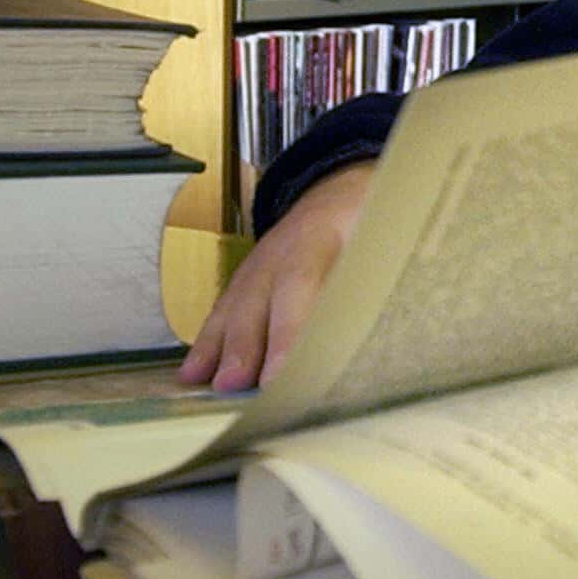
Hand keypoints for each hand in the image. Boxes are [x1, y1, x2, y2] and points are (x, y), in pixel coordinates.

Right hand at [178, 161, 375, 391]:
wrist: (340, 192)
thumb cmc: (370, 225)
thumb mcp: (383, 240)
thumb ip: (376, 281)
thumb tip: (382, 337)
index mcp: (323, 237)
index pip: (301, 283)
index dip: (287, 330)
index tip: (279, 374)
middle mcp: (281, 250)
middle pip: (258, 299)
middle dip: (244, 346)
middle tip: (234, 386)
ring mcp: (258, 264)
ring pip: (234, 305)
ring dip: (218, 348)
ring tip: (202, 384)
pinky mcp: (246, 279)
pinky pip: (222, 309)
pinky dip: (207, 341)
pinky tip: (193, 372)